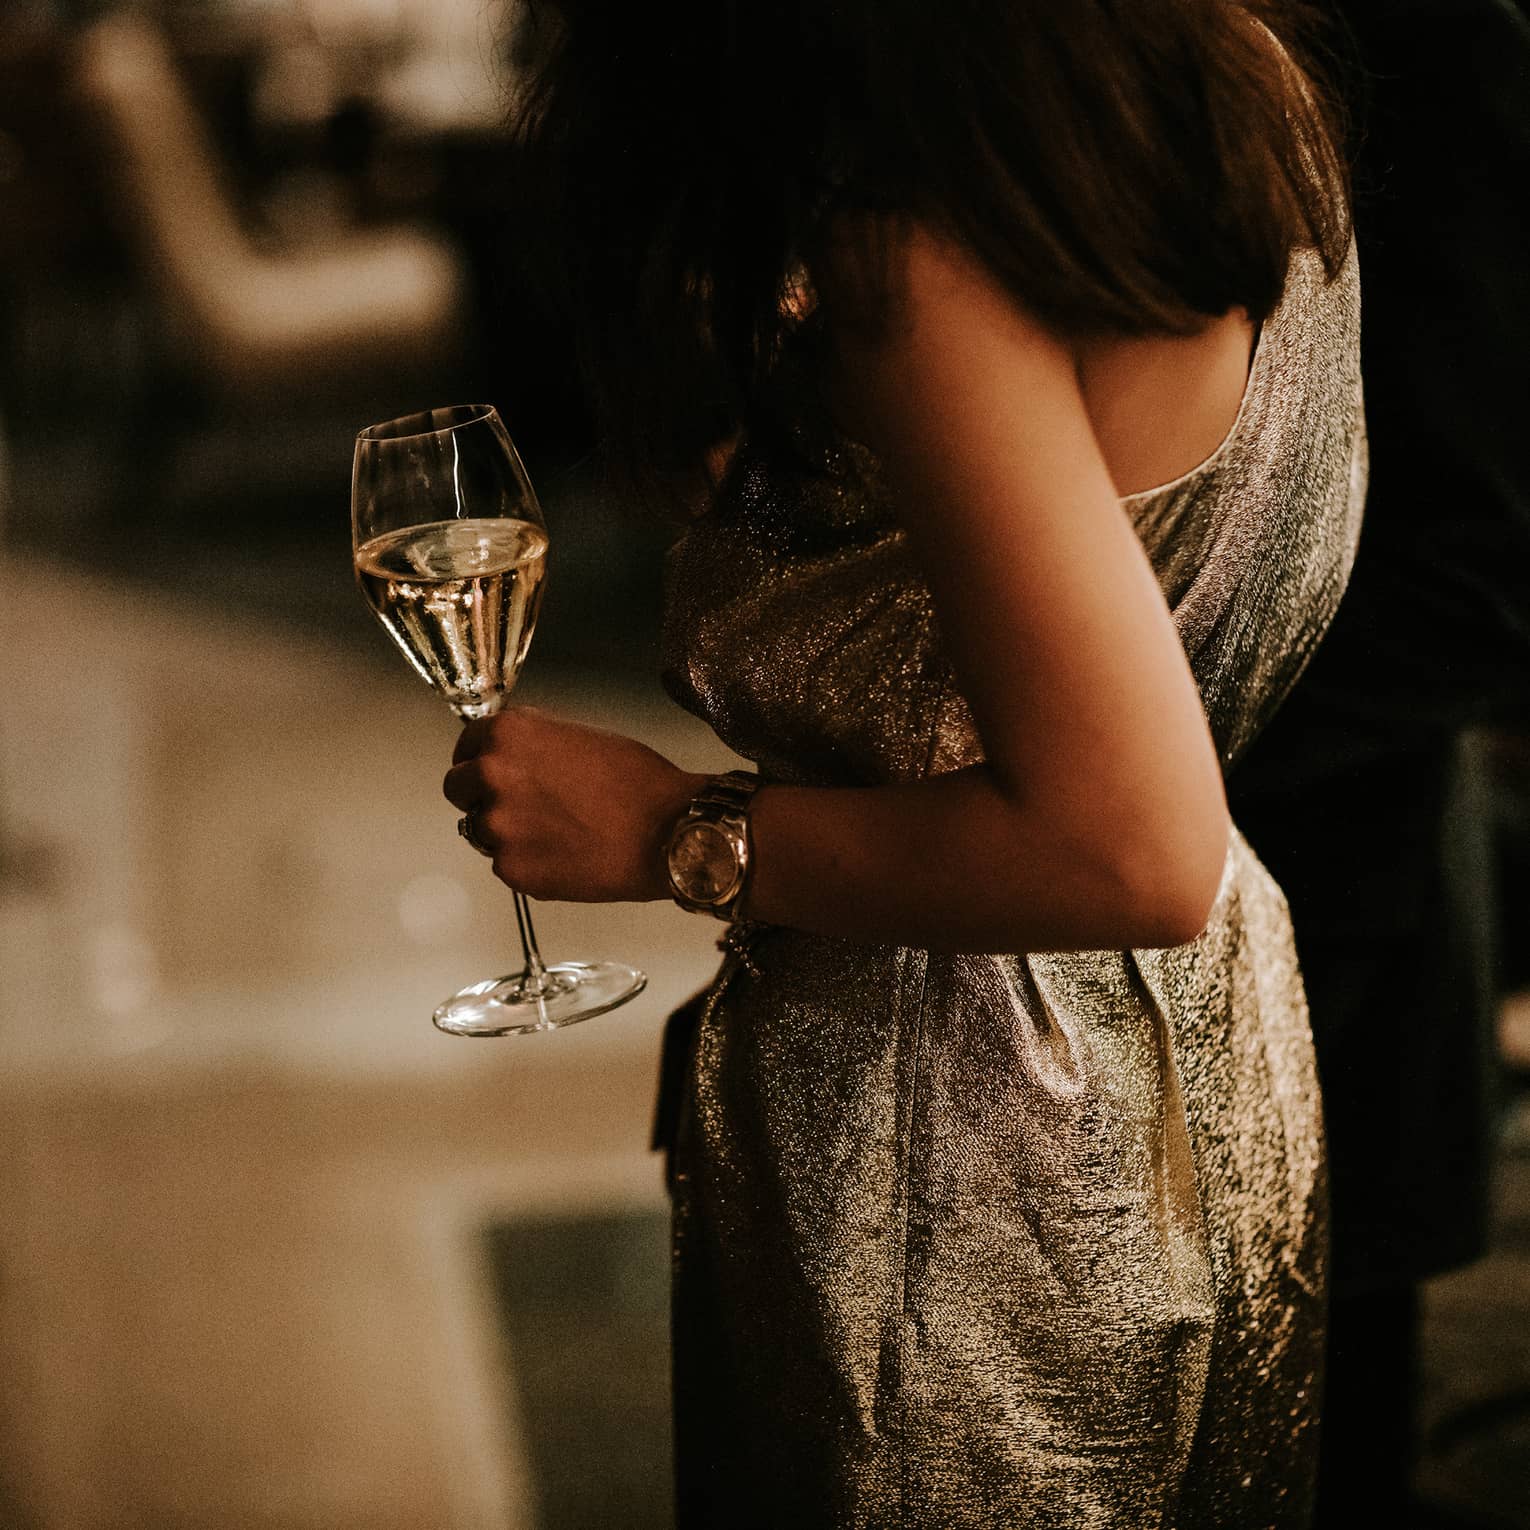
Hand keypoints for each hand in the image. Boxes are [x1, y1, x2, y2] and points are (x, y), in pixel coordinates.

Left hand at [442, 708, 704, 902]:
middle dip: (482, 796)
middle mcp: (492, 775)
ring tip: (558, 833)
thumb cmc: (639, 782)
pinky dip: (529, 864)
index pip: (465, 744)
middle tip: (523, 806)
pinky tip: (567, 855)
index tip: (490, 769)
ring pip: (481, 831)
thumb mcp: (579, 736)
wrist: (670, 831)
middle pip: (458, 788)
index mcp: (507, 734)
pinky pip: (506, 866)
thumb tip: (508, 754)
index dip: (480, 758)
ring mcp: (498, 827)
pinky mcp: (511, 870)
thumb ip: (532, 743)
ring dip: (508, 833)